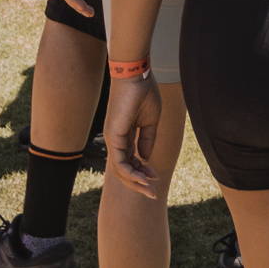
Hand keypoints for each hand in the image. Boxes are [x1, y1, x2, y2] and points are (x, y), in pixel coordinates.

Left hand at [103, 75, 163, 197]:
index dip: (143, 171)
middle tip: (152, 193)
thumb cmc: (143, 92)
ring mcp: (112, 138)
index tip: (156, 176)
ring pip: (120, 170)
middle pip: (123, 170)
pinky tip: (143, 177)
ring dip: (135, 182)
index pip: (130, 161)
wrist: (136, 74)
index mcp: (124, 135)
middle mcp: (115, 139)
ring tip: (150, 188)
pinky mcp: (113, 136)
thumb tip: (146, 158)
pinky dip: (131, 173)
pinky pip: (119, 162)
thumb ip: (147, 139)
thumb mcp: (150, 120)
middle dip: (138, 183)